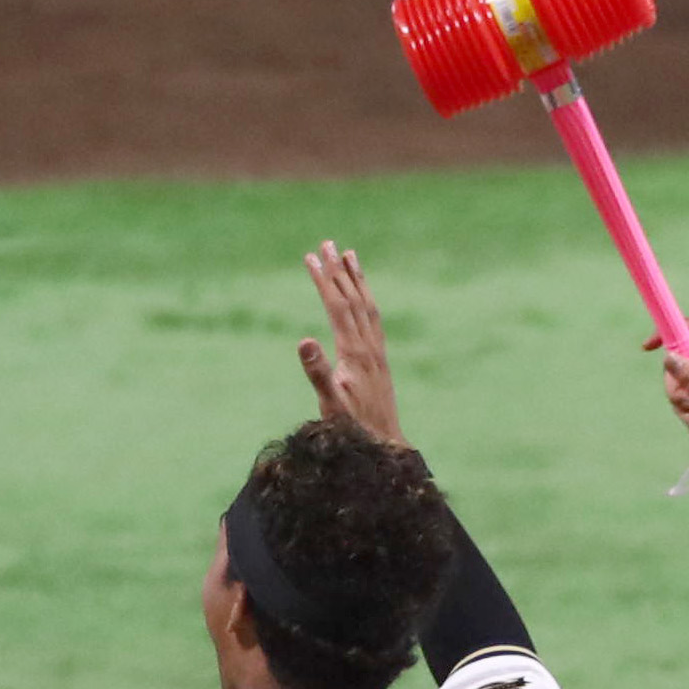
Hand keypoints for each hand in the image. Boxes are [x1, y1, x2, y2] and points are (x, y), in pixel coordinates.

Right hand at [297, 244, 405, 445]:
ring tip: (349, 255)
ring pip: (367, 306)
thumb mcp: (330, 404)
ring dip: (356, 279)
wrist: (385, 445)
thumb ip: (317, 372)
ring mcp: (377, 352)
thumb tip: (304, 339)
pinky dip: (366, 300)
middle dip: (337, 270)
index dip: (323, 280)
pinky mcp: (380, 361)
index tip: (310, 257)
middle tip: (326, 243)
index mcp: (354, 352)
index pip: (337, 306)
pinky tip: (363, 298)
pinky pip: (374, 321)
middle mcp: (369, 347)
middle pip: (352, 299)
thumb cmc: (353, 430)